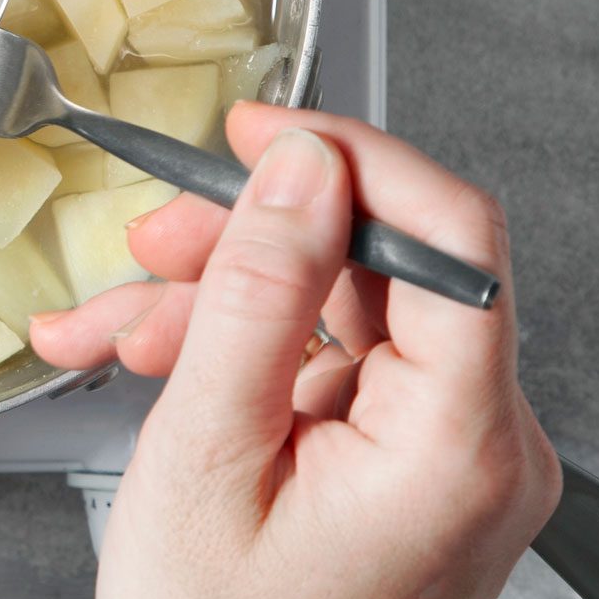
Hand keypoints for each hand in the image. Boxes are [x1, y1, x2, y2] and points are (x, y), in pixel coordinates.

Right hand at [33, 105, 561, 598]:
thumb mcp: (209, 453)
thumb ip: (260, 294)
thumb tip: (301, 166)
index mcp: (460, 448)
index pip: (454, 236)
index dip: (353, 157)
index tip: (261, 131)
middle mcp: (484, 448)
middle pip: (379, 268)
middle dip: (248, 245)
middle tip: (151, 244)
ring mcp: (450, 459)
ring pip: (338, 311)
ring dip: (218, 305)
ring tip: (115, 332)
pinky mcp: (411, 468)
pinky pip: (330, 366)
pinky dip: (240, 355)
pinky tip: (153, 362)